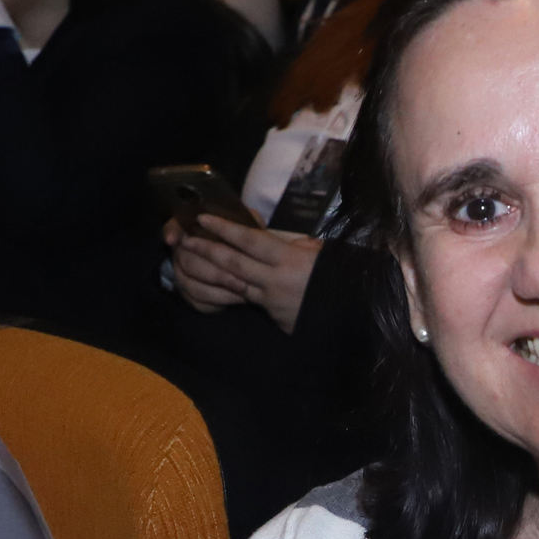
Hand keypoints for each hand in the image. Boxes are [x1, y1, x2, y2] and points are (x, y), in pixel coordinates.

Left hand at [169, 217, 321, 331]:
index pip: (249, 240)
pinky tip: (217, 285)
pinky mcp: (275, 318)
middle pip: (233, 263)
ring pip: (234, 285)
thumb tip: (256, 233)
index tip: (203, 219)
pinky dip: (233, 292)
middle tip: (184, 239)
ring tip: (191, 261)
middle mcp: (275, 281)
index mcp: (288, 259)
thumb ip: (283, 241)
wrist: (354, 308)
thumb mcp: (312, 247)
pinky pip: (250, 301)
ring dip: (210, 272)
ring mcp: (273, 302)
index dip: (224, 229)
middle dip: (206, 250)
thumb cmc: (336, 270)